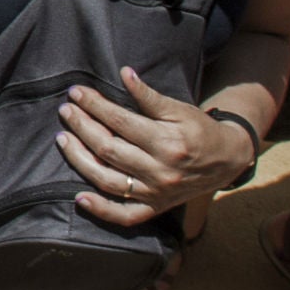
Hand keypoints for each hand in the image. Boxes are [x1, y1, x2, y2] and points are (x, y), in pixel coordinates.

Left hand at [57, 68, 250, 224]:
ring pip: (108, 180)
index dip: (95, 106)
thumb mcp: (179, 109)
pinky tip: (79, 198)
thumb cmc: (199, 130)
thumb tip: (125, 74)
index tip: (76, 93)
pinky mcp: (155, 208)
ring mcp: (156, 193)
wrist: (227, 160)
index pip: (120, 122)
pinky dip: (101, 209)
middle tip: (66, 111)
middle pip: (109, 150)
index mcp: (167, 142)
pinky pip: (124, 215)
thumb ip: (149, 96)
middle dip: (82, 127)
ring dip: (80, 160)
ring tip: (62, 140)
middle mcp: (160, 171)